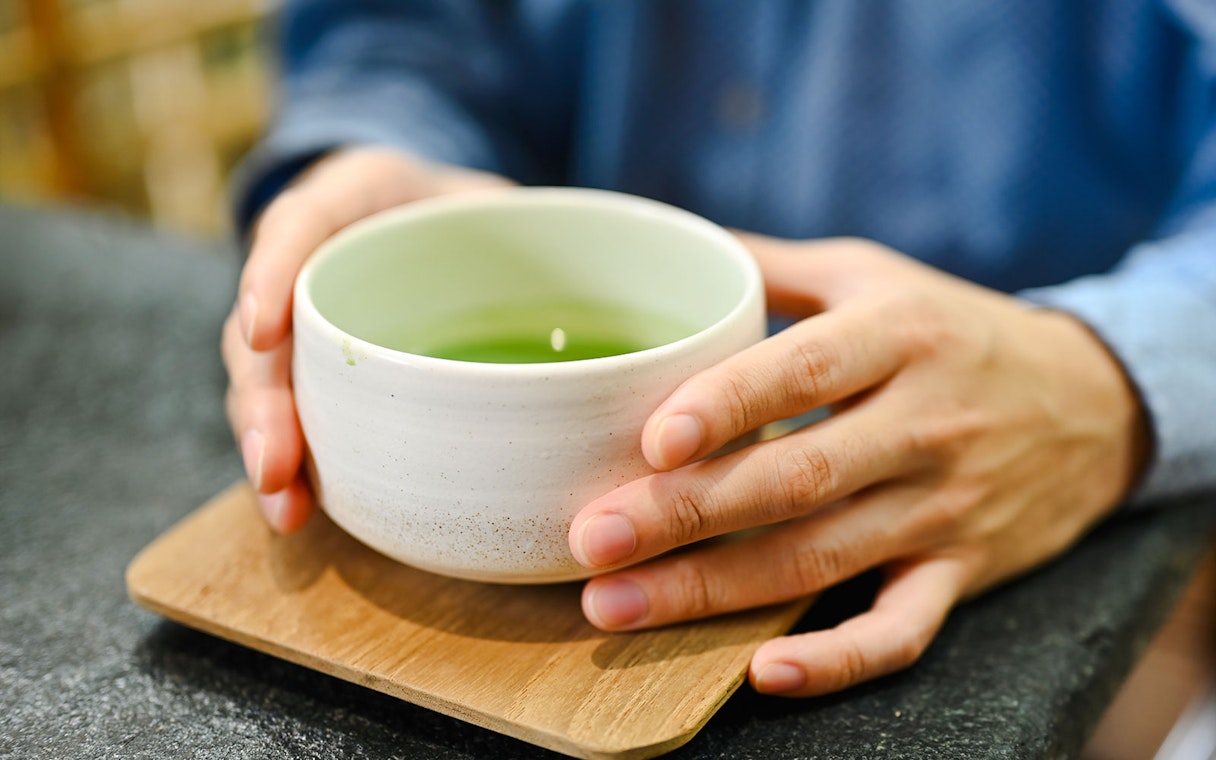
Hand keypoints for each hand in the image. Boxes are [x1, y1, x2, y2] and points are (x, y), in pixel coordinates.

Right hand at [222, 147, 511, 530]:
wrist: (439, 221)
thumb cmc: (466, 212)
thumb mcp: (493, 195)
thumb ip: (523, 221)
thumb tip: (615, 286)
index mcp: (353, 197)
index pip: (300, 223)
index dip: (273, 274)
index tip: (263, 331)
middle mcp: (310, 263)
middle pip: (266, 331)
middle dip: (267, 401)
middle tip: (276, 463)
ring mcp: (305, 323)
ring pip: (265, 384)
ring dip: (270, 447)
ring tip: (283, 505)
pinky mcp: (320, 373)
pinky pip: (299, 414)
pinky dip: (297, 464)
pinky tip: (299, 511)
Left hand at [568, 234, 1148, 696]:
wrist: (1094, 400)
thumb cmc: (953, 329)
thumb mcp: (874, 275)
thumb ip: (773, 267)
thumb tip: (670, 245)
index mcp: (899, 338)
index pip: (806, 373)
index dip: (729, 406)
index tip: (651, 440)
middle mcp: (925, 425)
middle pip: (797, 479)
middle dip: (686, 515)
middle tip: (592, 539)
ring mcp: (945, 507)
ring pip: (822, 558)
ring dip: (715, 591)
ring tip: (618, 604)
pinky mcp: (961, 570)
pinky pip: (902, 629)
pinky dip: (840, 659)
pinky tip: (765, 671)